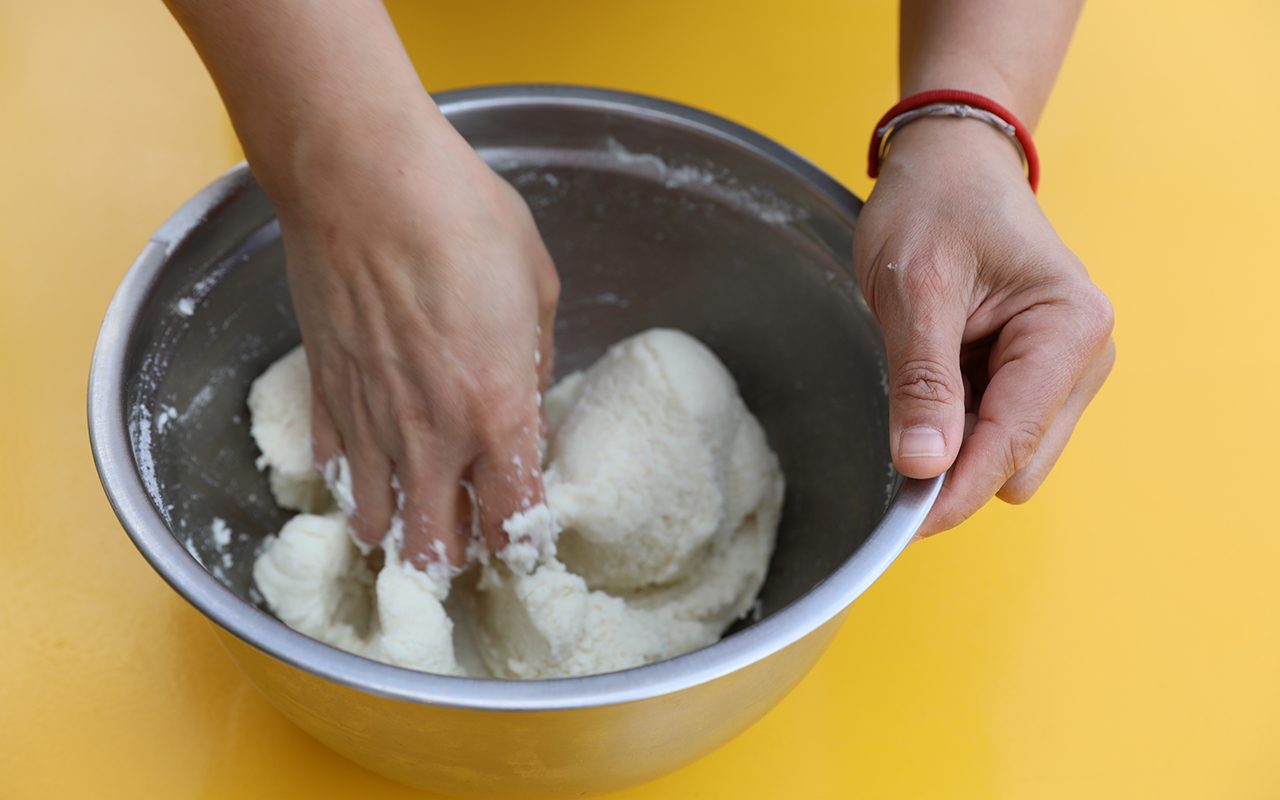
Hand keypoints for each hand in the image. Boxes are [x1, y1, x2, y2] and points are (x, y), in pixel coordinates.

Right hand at [273, 105, 558, 566]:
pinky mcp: (323, 393)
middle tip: (467, 541)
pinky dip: (350, 481)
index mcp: (498, 414)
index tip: (524, 544)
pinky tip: (366, 470)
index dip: (521, 545)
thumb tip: (526, 404)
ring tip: (413, 521)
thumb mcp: (536, 289)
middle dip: (455, 559)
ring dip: (398, 531)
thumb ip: (533, 366)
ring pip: (376, 523)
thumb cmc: (462, 220)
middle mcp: (431, 436)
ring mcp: (369, 421)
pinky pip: (333, 468)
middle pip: (437, 549)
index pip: (513, 521)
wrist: (364, 179)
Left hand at [853, 119, 1114, 535]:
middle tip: (894, 426)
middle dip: (957, 464)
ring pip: (1010, 455)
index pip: (1013, 442)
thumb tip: (924, 465)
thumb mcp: (915, 289)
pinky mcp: (1038, 375)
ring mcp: (1065, 369)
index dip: (957, 487)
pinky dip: (959, 423)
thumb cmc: (934, 205)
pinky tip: (934, 374)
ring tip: (917, 372)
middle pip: (1019, 463)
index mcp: (1069, 328)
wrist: (950, 162)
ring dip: (957, 440)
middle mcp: (1084, 356)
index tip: (905, 523)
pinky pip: (998, 429)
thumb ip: (922, 380)